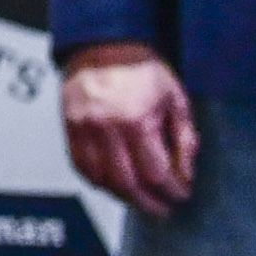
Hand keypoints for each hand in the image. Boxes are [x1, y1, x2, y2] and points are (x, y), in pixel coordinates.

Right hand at [62, 43, 197, 216]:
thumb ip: (184, 138)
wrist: (104, 46)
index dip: (172, 191)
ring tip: (140, 200)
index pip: (156, 173)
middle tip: (163, 209)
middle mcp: (107, 129)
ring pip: (101, 180)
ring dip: (123, 196)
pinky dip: (97, 181)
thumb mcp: (175, 100)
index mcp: (137, 121)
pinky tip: (113, 184)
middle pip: (127, 184)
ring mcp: (84, 129)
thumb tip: (185, 173)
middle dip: (149, 203)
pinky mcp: (70, 128)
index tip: (181, 195)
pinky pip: (80, 166)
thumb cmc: (142, 70)